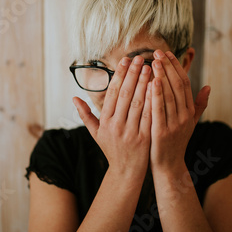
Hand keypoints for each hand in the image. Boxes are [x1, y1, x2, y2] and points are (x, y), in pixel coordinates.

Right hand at [73, 56, 152, 178]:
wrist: (126, 173)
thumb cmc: (111, 150)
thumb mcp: (96, 133)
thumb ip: (85, 115)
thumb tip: (74, 97)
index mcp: (104, 122)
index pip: (112, 93)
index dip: (119, 75)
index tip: (125, 61)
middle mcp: (115, 126)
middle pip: (124, 95)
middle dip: (132, 75)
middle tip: (139, 58)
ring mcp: (129, 132)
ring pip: (137, 103)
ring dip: (143, 83)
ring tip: (149, 67)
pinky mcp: (143, 138)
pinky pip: (148, 115)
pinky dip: (152, 100)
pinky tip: (157, 87)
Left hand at [148, 50, 210, 172]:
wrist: (169, 166)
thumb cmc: (176, 141)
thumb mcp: (190, 122)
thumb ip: (199, 105)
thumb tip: (209, 86)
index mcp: (189, 111)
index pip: (184, 83)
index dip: (176, 67)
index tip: (167, 53)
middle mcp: (184, 116)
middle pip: (177, 86)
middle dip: (167, 67)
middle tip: (157, 52)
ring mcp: (174, 125)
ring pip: (169, 96)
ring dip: (161, 77)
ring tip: (153, 62)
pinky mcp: (162, 133)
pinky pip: (159, 111)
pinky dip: (156, 96)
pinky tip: (150, 83)